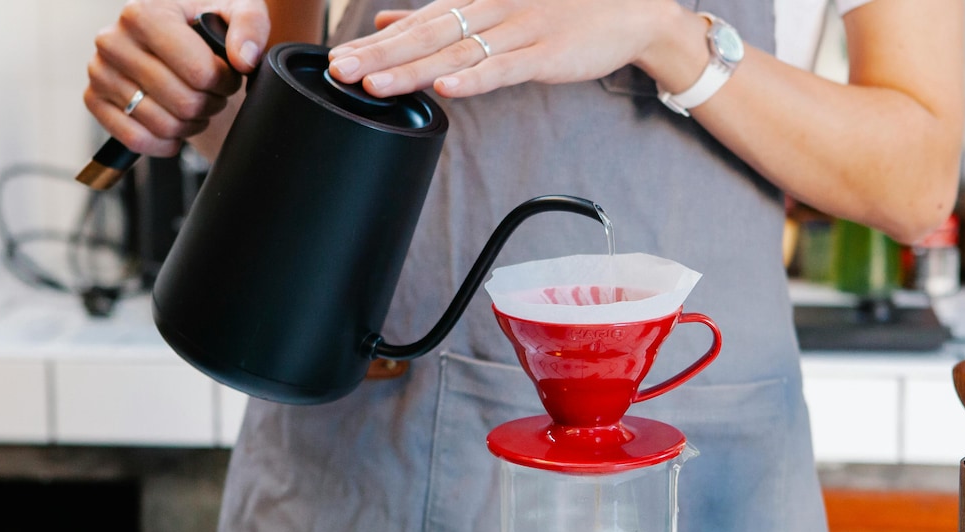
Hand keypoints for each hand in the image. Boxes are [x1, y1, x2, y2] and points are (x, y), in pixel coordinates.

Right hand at [83, 0, 269, 156]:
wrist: (177, 39)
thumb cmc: (205, 23)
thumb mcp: (236, 9)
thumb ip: (249, 25)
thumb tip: (243, 58)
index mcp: (144, 13)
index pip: (198, 71)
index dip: (224, 82)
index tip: (227, 75)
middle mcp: (113, 40)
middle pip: (184, 102)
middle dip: (210, 103)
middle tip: (212, 92)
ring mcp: (100, 72)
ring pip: (163, 125)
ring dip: (191, 123)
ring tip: (195, 103)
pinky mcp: (94, 100)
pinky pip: (137, 141)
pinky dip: (165, 142)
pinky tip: (176, 125)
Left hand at [326, 0, 692, 97]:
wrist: (627, 11)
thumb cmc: (559, 10)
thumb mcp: (495, 5)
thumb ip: (440, 16)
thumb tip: (387, 22)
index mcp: (476, 1)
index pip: (418, 24)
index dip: (376, 44)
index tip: (337, 60)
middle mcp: (492, 10)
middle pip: (427, 37)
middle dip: (380, 57)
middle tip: (341, 74)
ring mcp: (519, 30)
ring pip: (456, 54)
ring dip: (413, 71)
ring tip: (374, 86)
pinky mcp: (546, 53)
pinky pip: (504, 69)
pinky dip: (474, 79)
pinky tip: (446, 89)